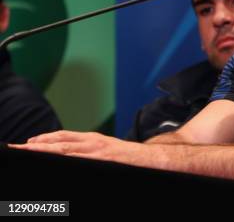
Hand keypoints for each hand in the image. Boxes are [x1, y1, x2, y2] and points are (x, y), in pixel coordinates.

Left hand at [8, 130, 151, 166]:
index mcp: (92, 139)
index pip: (64, 136)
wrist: (150, 159)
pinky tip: (55, 160)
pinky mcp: (104, 159)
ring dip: (47, 150)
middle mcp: (93, 142)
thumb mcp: (106, 150)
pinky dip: (66, 159)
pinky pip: (80, 160)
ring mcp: (98, 151)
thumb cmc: (128, 158)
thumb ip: (90, 151)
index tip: (28, 143)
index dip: (45, 138)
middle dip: (38, 144)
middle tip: (20, 147)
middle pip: (60, 142)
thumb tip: (73, 156)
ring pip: (66, 150)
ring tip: (30, 150)